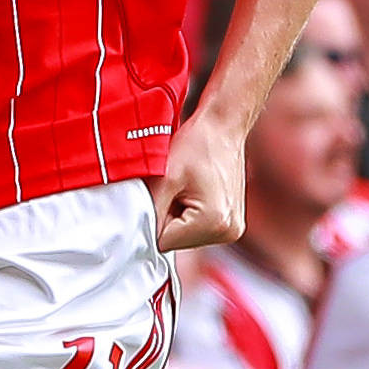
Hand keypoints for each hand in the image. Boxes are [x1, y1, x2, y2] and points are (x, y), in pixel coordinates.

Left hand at [151, 114, 247, 251]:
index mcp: (213, 223)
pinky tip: (194, 190)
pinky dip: (190, 213)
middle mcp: (228, 232)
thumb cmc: (196, 144)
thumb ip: (149, 210)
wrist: (223, 126)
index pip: (164, 242)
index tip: (157, 194)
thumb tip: (136, 234)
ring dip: (178, 215)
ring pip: (186, 235)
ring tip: (185, 186)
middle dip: (167, 216)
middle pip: (177, 241)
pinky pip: (199, 228)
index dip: (153, 218)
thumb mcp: (165, 177)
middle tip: (173, 186)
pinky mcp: (232, 222)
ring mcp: (233, 229)